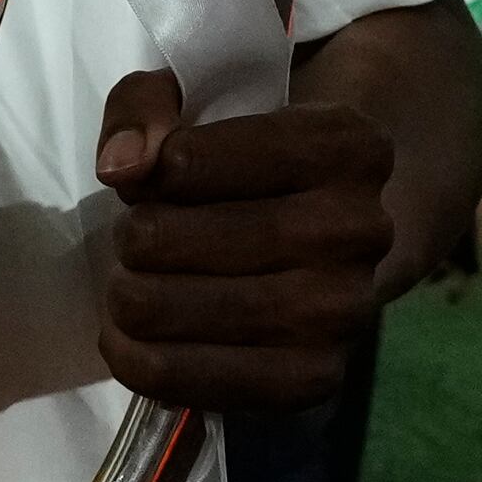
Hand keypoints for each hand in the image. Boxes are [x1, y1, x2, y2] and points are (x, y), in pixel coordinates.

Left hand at [94, 68, 395, 411]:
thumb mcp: (204, 99)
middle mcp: (360, 230)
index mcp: (347, 145)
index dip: (151, 171)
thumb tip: (121, 168)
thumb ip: (147, 105)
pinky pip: (199, 383)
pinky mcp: (317, 378)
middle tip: (140, 236)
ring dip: (130, 297)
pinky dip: (141, 362)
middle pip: (177, 238)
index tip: (156, 176)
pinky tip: (129, 339)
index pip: (190, 160)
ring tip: (134, 282)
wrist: (332, 234)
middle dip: (135, 237)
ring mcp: (344, 311)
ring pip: (178, 308)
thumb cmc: (254, 157)